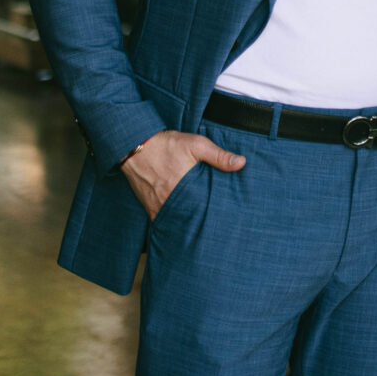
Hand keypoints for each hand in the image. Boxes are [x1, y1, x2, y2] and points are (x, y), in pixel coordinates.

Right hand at [120, 128, 244, 220]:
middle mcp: (170, 202)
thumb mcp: (196, 144)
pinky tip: (182, 225)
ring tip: (201, 231)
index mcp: (184, 189)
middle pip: (191, 220)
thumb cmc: (166, 145)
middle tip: (216, 230)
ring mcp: (158, 207)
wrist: (134, 146)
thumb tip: (242, 163)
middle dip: (203, 224)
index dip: (215, 217)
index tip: (225, 221)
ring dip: (188, 224)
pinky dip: (172, 223)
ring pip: (177, 223)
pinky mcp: (149, 208)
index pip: (204, 211)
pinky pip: (163, 221)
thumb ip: (218, 155)